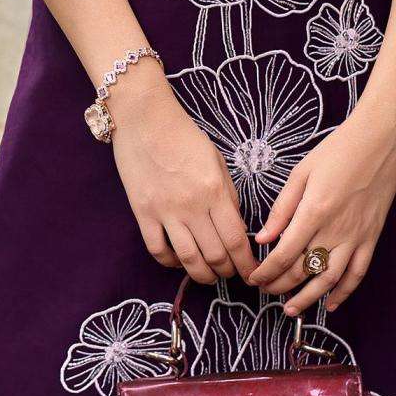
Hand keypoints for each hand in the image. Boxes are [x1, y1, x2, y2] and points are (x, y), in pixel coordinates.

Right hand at [109, 62, 256, 286]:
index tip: (252, 273)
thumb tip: (235, 226)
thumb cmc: (184, 135)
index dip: (246, 263)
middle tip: (232, 274)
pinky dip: (170, 262)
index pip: (236, 239)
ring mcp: (165, 211)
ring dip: (202, 275)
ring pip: (188, 259)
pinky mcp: (142, 213)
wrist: (144, 119)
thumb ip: (227, 195)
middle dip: (227, 271)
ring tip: (209, 276)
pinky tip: (179, 262)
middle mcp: (191, 206)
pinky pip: (158, 249)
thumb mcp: (216, 161)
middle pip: (215, 254)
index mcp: (214, 191)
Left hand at [248, 92, 395, 314]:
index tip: (254, 278)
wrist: (382, 140)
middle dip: (279, 286)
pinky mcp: (372, 237)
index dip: (265, 271)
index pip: (283, 254)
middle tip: (265, 291)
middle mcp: (336, 229)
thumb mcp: (301, 173)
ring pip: (329, 279)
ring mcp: (357, 236)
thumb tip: (262, 237)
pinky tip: (332, 304)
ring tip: (291, 309)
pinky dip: (345, 292)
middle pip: (303, 270)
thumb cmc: (339, 150)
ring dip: (309, 298)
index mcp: (314, 211)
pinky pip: (357, 273)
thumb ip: (282, 208)